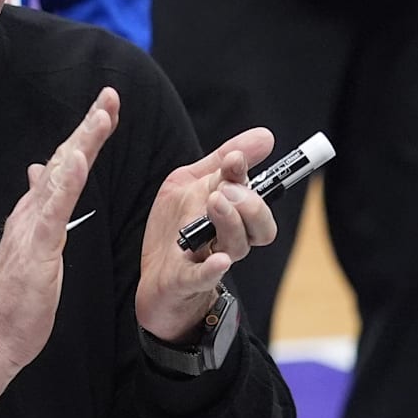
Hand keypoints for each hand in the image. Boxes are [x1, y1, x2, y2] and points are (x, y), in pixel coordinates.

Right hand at [0, 87, 119, 417]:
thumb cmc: (17, 299)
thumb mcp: (37, 246)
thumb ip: (41, 209)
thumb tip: (42, 172)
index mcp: (36, 212)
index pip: (66, 166)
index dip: (86, 136)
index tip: (106, 109)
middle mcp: (32, 211)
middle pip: (65, 160)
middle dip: (89, 126)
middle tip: (111, 96)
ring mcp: (32, 227)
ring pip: (62, 176)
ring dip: (83, 142)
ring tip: (101, 115)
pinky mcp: (36, 246)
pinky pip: (54, 208)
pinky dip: (67, 179)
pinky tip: (80, 158)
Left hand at [136, 128, 276, 341]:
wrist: (152, 280)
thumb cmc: (173, 230)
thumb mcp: (190, 184)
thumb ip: (222, 161)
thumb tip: (266, 136)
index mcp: (232, 215)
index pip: (259, 199)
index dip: (251, 179)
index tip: (234, 159)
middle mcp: (228, 239)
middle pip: (260, 228)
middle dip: (249, 205)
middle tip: (227, 189)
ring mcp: (208, 260)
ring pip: (236, 247)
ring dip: (231, 223)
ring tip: (215, 203)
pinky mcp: (186, 280)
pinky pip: (204, 277)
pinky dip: (213, 269)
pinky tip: (219, 259)